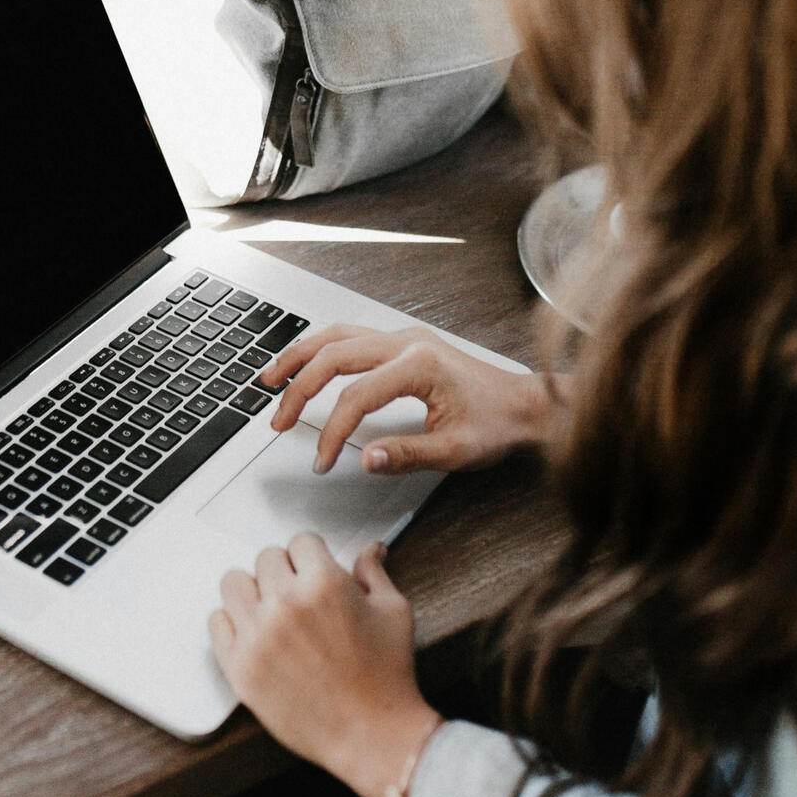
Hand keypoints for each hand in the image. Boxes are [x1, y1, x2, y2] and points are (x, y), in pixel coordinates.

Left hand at [209, 533, 441, 796]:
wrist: (372, 736)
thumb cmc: (387, 677)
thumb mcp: (393, 612)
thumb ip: (373, 573)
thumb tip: (371, 549)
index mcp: (324, 584)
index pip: (301, 541)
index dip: (312, 556)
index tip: (315, 570)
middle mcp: (285, 604)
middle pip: (266, 558)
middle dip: (285, 571)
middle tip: (299, 595)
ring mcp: (257, 636)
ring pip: (233, 583)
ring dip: (253, 591)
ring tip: (271, 610)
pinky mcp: (239, 667)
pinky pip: (217, 622)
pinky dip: (233, 623)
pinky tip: (255, 633)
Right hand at [261, 323, 554, 476]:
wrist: (527, 404)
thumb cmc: (498, 424)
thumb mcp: (456, 451)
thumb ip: (407, 454)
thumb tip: (365, 459)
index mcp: (419, 365)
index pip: (356, 396)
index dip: (332, 431)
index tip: (322, 461)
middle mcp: (407, 342)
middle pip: (334, 355)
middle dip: (299, 389)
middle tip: (278, 421)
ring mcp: (404, 337)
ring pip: (337, 336)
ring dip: (300, 357)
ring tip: (270, 380)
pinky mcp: (404, 342)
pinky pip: (350, 336)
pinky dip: (321, 350)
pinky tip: (305, 364)